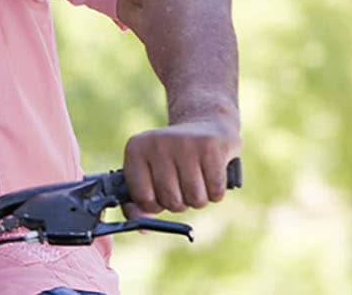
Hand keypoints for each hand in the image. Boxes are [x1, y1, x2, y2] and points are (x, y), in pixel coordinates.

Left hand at [122, 115, 240, 214]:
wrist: (205, 125)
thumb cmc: (172, 157)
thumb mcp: (149, 171)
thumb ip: (139, 201)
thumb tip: (142, 228)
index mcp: (136, 149)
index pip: (142, 198)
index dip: (155, 205)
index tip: (160, 194)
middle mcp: (157, 144)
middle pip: (171, 201)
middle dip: (180, 203)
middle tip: (182, 186)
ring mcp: (184, 144)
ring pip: (195, 199)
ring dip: (199, 199)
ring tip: (197, 181)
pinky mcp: (211, 147)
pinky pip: (215, 192)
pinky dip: (215, 193)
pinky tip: (211, 176)